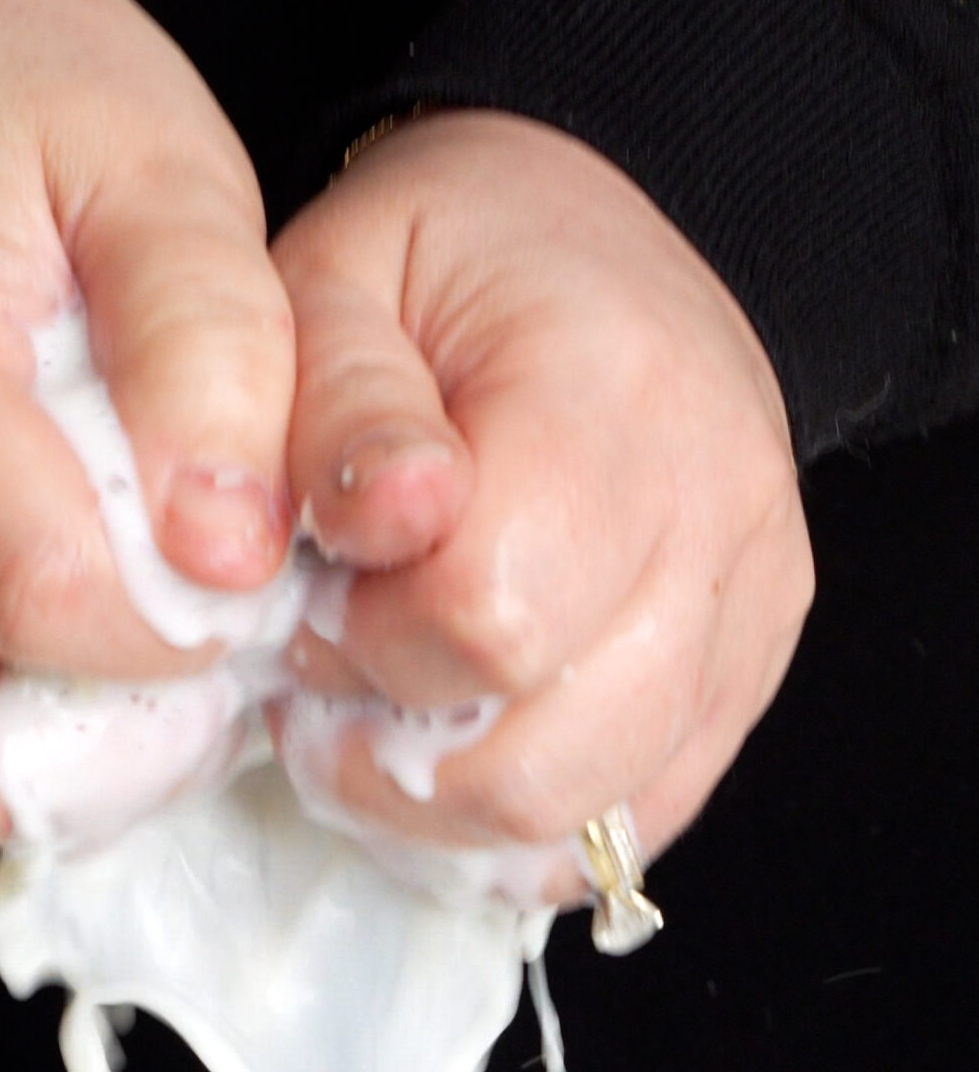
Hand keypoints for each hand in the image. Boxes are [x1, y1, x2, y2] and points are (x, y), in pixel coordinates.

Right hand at [0, 0, 294, 850]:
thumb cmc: (1, 85)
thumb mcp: (158, 159)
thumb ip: (211, 348)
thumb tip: (229, 546)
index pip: (34, 593)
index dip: (178, 620)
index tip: (250, 564)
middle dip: (118, 732)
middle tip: (210, 628)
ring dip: (65, 752)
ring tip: (157, 634)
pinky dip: (22, 724)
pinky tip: (101, 625)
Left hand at [272, 112, 814, 898]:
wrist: (587, 246)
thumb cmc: (443, 265)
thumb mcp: (333, 283)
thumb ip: (332, 413)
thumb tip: (373, 537)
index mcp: (613, 394)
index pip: (486, 620)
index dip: (365, 646)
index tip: (317, 597)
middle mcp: (717, 511)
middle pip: (543, 760)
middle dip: (400, 753)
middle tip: (334, 679)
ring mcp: (753, 606)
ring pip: (588, 817)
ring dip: (452, 809)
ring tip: (388, 714)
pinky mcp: (751, 674)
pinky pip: (635, 825)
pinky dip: (526, 823)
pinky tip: (461, 745)